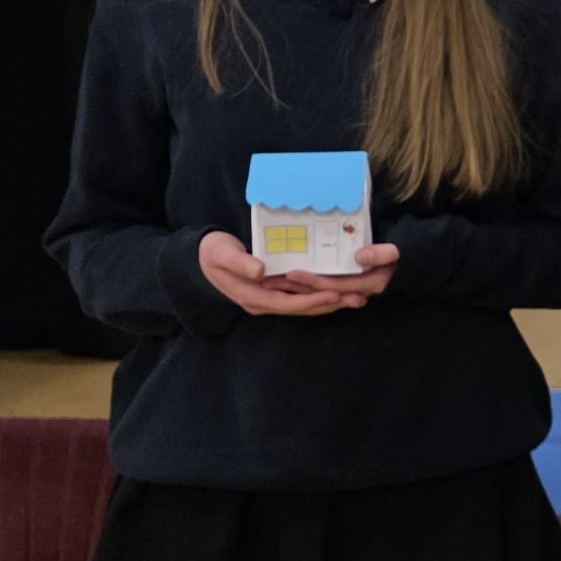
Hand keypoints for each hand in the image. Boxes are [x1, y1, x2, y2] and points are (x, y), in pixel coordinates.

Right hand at [198, 230, 357, 315]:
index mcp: (251, 296)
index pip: (287, 303)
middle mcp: (262, 302)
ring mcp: (268, 299)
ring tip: (357, 298)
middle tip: (358, 299)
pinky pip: (299, 297)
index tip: (335, 294)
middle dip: (329, 305)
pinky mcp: (273, 292)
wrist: (201, 259)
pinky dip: (319, 296)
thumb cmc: (213, 253)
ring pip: (302, 305)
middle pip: (301, 308)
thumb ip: (239, 262)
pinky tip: (338, 291)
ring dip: (329, 303)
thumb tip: (260, 272)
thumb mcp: (222, 253)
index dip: (312, 300)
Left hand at [281, 241, 399, 299]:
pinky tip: (288, 281)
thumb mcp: (398, 252)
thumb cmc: (408, 255)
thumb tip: (359, 256)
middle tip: (270, 281)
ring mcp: (352, 292)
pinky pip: (323, 290)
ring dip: (296, 290)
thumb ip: (382, 254)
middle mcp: (358, 293)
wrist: (417, 264)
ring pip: (319, 294)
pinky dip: (305, 286)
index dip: (311, 281)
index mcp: (368, 285)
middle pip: (320, 293)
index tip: (291, 272)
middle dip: (295, 289)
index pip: (333, 286)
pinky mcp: (348, 287)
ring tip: (272, 282)